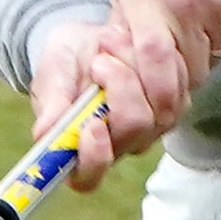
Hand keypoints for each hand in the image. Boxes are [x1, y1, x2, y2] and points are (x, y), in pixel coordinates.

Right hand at [27, 12, 184, 192]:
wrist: (86, 42)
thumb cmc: (63, 64)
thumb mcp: (51, 75)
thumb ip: (52, 103)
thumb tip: (44, 133)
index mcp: (78, 151)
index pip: (88, 177)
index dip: (93, 158)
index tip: (91, 125)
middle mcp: (116, 147)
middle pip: (133, 132)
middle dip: (119, 87)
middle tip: (98, 61)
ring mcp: (147, 132)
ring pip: (158, 109)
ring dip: (136, 70)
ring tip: (112, 47)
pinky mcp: (170, 109)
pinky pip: (176, 91)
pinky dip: (156, 64)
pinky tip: (133, 50)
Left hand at [108, 0, 220, 99]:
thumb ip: (124, 23)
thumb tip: (119, 68)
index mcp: (148, 0)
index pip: (153, 64)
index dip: (154, 92)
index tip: (149, 98)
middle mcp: (187, 6)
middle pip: (188, 74)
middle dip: (176, 84)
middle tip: (166, 74)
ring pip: (212, 60)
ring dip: (198, 60)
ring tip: (188, 32)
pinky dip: (220, 37)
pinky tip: (210, 11)